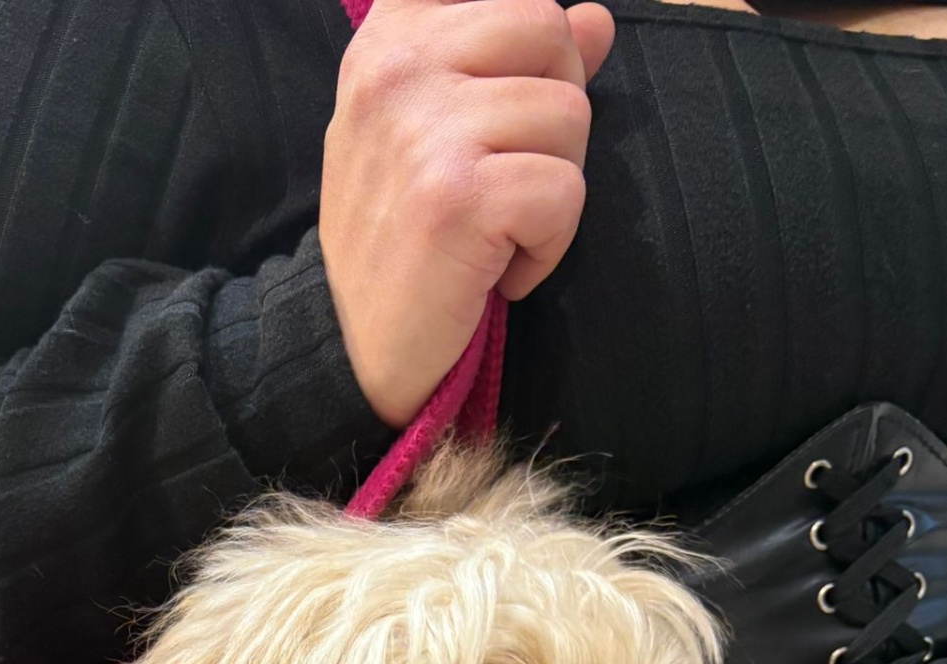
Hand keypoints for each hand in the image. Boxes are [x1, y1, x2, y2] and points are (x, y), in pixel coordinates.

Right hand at [320, 0, 614, 426]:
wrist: (351, 349)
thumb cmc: (400, 238)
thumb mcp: (439, 131)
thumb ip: (512, 63)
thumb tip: (595, 20)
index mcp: (389, 37)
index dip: (531, 43)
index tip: (502, 105)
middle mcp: (397, 67)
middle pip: (548, 30)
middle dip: (553, 112)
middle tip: (507, 177)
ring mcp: (424, 129)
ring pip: (568, 111)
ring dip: (552, 185)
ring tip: (497, 228)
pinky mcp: (456, 196)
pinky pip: (563, 189)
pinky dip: (548, 245)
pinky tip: (501, 269)